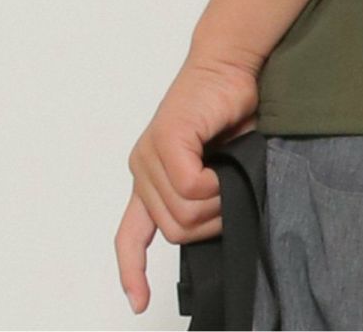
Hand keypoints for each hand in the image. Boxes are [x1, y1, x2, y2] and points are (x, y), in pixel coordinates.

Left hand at [115, 50, 260, 316]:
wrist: (233, 62)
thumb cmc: (233, 107)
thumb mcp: (220, 164)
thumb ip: (208, 194)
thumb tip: (218, 226)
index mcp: (151, 176)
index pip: (129, 234)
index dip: (132, 270)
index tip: (138, 301)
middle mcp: (143, 168)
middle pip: (175, 230)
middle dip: (211, 222)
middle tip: (232, 193)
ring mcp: (150, 155)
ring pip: (183, 212)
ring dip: (218, 202)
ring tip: (231, 173)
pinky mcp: (167, 140)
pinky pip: (191, 187)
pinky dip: (216, 184)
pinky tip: (225, 162)